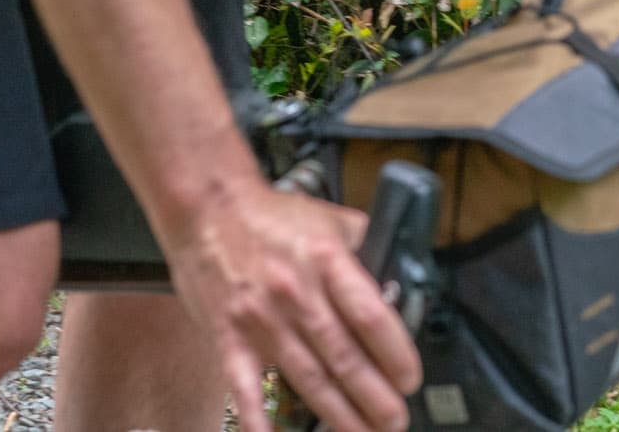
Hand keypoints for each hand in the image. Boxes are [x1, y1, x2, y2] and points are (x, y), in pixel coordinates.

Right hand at [162, 182, 420, 431]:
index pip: (370, 315)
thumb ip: (363, 245)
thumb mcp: (329, 218)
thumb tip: (395, 270)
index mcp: (327, 262)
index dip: (395, 352)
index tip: (409, 378)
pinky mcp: (229, 336)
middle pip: (344, 356)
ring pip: (308, 376)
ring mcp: (262, 319)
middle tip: (395, 421)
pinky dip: (259, 418)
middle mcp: (297, 294)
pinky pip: (246, 385)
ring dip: (338, 413)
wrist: (208, 208)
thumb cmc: (271, 216)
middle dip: (374, 397)